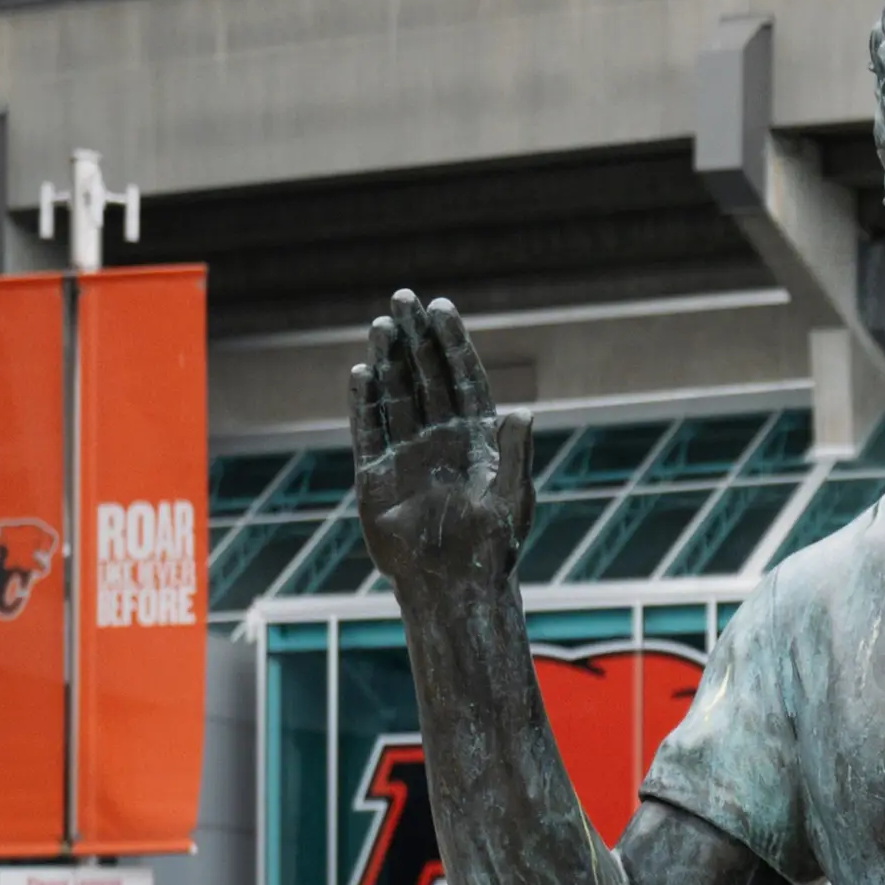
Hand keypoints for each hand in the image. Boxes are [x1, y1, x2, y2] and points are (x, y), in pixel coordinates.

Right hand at [349, 295, 532, 593]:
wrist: (455, 586)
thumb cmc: (493, 549)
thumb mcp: (511, 501)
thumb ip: (515, 457)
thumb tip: (523, 412)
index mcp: (478, 441)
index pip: (463, 380)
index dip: (452, 343)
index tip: (442, 308)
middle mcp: (441, 440)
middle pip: (426, 376)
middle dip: (416, 337)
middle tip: (403, 297)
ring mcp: (407, 453)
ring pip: (396, 395)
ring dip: (388, 359)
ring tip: (382, 324)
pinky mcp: (376, 473)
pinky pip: (368, 429)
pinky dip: (364, 401)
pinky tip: (361, 372)